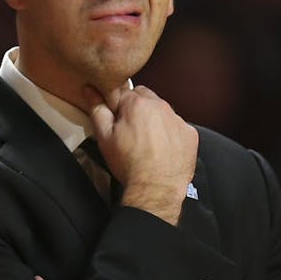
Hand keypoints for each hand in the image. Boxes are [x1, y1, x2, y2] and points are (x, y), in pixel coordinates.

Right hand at [83, 85, 196, 225]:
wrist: (155, 189)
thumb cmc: (129, 164)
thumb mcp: (104, 137)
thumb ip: (97, 109)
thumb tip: (90, 90)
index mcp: (137, 103)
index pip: (121, 91)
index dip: (115, 104)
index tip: (114, 117)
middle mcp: (161, 106)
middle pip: (144, 97)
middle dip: (136, 108)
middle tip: (129, 130)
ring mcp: (178, 120)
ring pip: (161, 111)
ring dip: (153, 119)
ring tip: (146, 141)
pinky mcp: (190, 134)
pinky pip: (176, 126)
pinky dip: (169, 133)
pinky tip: (162, 148)